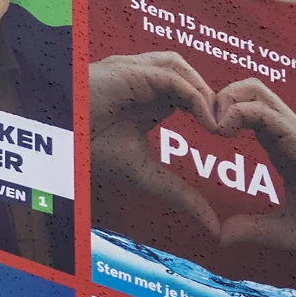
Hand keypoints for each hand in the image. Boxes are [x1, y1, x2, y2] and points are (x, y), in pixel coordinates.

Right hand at [88, 50, 223, 237]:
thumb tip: (213, 225)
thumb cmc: (87, 154)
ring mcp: (137, 72)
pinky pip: (174, 77)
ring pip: (185, 71)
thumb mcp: (146, 175)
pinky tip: (208, 123)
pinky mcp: (132, 71)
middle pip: (193, 78)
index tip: (230, 139)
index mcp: (148, 101)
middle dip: (218, 99)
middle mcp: (144, 81)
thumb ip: (180, 193)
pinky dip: (196, 97)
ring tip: (221, 127)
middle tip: (238, 129)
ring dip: (208, 96)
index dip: (214, 112)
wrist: (57, 143)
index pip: (192, 94)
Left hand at [210, 76, 295, 291]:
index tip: (200, 131)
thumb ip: (251, 228)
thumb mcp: (280, 231)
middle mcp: (289, 134)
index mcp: (282, 146)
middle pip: (250, 90)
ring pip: (256, 92)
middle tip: (200, 122)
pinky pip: (267, 114)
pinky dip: (238, 114)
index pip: (248, 109)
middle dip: (218, 95)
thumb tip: (221, 235)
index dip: (220, 111)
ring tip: (210, 126)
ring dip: (225, 100)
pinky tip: (221, 132)